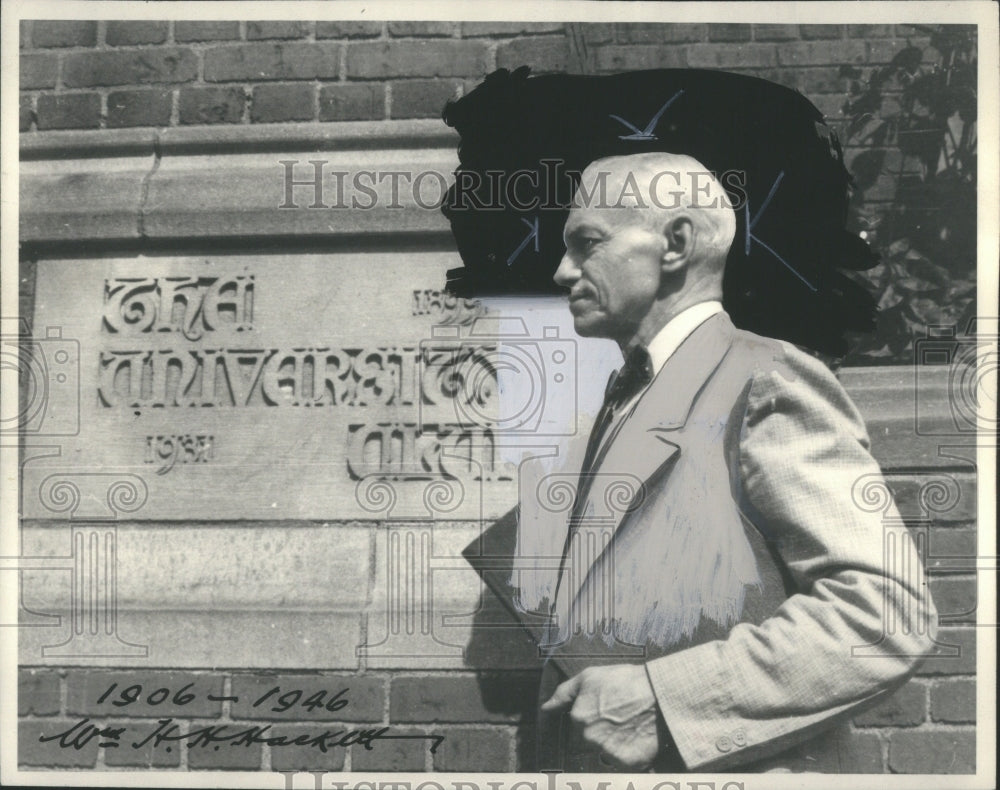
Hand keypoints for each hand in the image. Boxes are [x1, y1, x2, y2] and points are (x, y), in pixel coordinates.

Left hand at [540, 664, 660, 769]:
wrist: (660, 692)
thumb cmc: (625, 681)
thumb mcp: (590, 676)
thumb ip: (564, 693)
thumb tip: (546, 708)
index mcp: (578, 718)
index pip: (578, 727)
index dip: (593, 718)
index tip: (607, 711)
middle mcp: (589, 738)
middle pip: (591, 742)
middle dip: (602, 733)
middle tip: (620, 719)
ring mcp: (607, 753)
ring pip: (606, 754)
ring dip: (615, 745)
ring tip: (631, 727)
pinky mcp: (627, 764)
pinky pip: (623, 764)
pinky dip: (630, 755)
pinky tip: (638, 738)